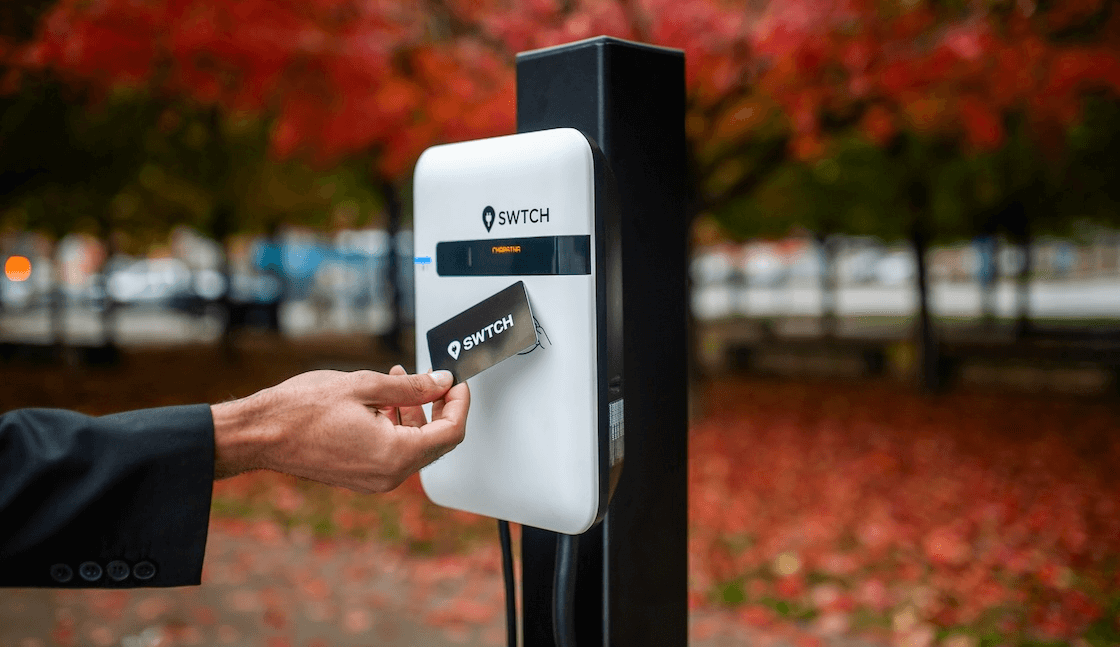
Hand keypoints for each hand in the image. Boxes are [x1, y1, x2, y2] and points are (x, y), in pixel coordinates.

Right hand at [210, 366, 468, 492]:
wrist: (258, 434)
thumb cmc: (300, 410)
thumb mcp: (364, 386)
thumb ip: (411, 387)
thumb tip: (441, 383)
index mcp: (394, 455)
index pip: (450, 433)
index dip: (459, 404)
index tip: (457, 383)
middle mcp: (388, 475)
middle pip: (436, 443)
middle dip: (440, 408)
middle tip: (436, 380)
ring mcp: (374, 480)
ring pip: (414, 447)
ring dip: (416, 415)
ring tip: (402, 381)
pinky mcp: (360, 477)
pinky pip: (393, 453)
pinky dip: (397, 427)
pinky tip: (383, 402)